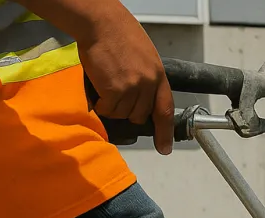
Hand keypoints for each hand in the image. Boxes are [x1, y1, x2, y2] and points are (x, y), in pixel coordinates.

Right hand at [75, 7, 173, 154]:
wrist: (102, 23)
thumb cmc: (120, 35)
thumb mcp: (145, 57)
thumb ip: (147, 78)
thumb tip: (143, 98)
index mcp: (159, 76)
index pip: (166, 110)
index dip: (165, 132)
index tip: (165, 148)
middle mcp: (148, 84)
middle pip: (140, 116)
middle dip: (129, 112)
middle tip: (117, 96)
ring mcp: (132, 87)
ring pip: (123, 114)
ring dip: (112, 106)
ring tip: (106, 86)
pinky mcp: (114, 89)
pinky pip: (108, 109)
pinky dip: (101, 104)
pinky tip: (99, 88)